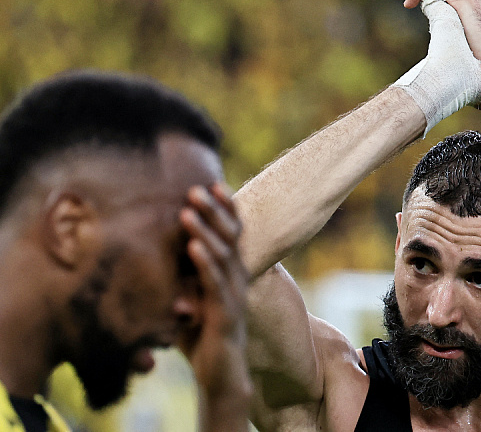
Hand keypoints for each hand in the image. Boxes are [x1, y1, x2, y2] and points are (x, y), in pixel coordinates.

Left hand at [178, 183, 251, 429]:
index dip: (226, 208)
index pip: (233, 233)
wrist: (220, 374)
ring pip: (222, 256)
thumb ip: (185, 273)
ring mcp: (233, 295)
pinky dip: (204, 263)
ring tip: (187, 211)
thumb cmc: (202, 333)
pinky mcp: (224, 314)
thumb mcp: (192, 296)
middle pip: (230, 237)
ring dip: (204, 232)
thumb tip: (165, 245)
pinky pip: (214, 284)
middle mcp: (238, 279)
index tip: (213, 183)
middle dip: (214, 211)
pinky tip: (192, 247)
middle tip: (196, 188)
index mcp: (232, 272)